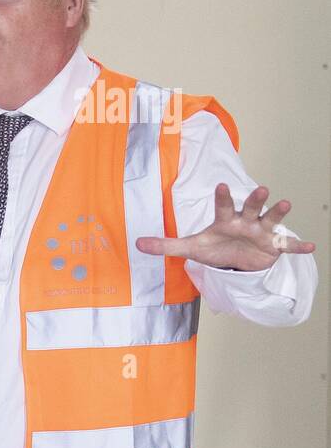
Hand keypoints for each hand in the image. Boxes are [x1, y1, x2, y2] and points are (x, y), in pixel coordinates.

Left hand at [136, 183, 315, 271]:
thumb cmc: (215, 247)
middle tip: (262, 189)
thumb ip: (166, 244)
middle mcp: (245, 221)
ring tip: (285, 204)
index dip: (223, 196)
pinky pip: (286, 246)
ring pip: (270, 220)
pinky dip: (297, 246)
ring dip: (277, 213)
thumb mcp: (190, 247)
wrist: (235, 261)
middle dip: (255, 199)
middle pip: (250, 207)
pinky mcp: (272, 247)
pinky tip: (310, 246)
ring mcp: (261, 232)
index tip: (222, 185)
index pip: (223, 205)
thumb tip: (137, 244)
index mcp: (225, 220)